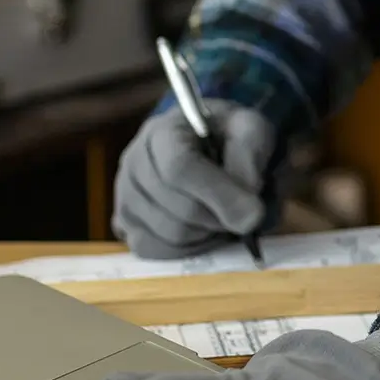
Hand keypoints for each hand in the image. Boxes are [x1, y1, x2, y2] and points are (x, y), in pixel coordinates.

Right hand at [112, 100, 276, 258]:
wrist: (202, 142)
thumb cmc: (226, 135)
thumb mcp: (250, 129)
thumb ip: (250, 159)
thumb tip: (246, 214)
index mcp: (162, 132)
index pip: (180, 168)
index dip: (219, 195)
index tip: (254, 214)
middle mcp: (133, 163)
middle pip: (179, 210)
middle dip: (220, 218)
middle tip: (240, 211)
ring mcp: (124, 196)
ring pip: (170, 236)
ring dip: (207, 235)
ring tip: (220, 216)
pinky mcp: (126, 224)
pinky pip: (157, 250)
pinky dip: (187, 250)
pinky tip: (202, 231)